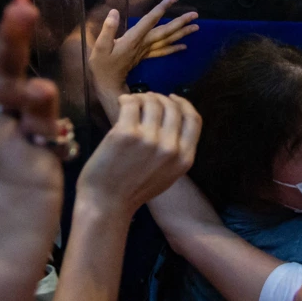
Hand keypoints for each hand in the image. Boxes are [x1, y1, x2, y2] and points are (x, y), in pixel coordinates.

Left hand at [76, 93, 200, 215]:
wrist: (107, 203)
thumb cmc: (133, 190)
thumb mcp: (168, 174)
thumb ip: (175, 150)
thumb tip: (171, 116)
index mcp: (184, 158)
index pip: (194, 119)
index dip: (183, 103)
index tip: (172, 98)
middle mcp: (170, 148)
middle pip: (172, 107)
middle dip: (159, 98)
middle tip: (145, 99)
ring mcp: (149, 139)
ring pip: (152, 102)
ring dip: (141, 97)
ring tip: (131, 103)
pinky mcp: (126, 133)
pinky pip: (131, 103)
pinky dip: (126, 99)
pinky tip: (122, 103)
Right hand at [87, 0, 197, 117]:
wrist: (107, 84)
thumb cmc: (102, 65)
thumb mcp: (99, 47)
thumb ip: (108, 29)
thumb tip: (114, 12)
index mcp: (133, 39)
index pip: (150, 20)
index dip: (161, 9)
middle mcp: (143, 45)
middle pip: (165, 32)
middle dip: (180, 22)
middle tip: (195, 14)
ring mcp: (146, 51)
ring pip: (167, 41)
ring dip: (182, 33)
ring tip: (196, 26)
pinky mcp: (145, 56)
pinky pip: (163, 52)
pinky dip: (174, 48)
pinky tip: (184, 46)